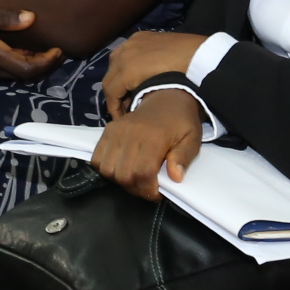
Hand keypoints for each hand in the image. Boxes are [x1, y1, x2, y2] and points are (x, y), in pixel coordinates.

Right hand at [0, 0, 63, 82]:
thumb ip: (5, 17)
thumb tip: (31, 18)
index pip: (26, 68)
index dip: (46, 63)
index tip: (58, 50)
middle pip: (25, 75)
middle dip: (45, 65)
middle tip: (60, 50)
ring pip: (18, 75)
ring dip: (35, 66)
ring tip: (50, 51)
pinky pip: (10, 72)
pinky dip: (24, 64)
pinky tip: (31, 51)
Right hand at [91, 91, 205, 200]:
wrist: (167, 96)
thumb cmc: (181, 121)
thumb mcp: (192, 138)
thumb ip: (184, 158)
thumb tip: (175, 177)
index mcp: (154, 137)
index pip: (143, 173)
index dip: (148, 190)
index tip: (156, 194)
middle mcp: (132, 134)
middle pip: (124, 175)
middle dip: (135, 188)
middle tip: (146, 187)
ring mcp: (117, 131)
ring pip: (108, 169)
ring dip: (120, 180)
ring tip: (134, 178)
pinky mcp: (108, 130)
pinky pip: (97, 158)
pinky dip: (106, 168)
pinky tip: (121, 168)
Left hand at [101, 29, 211, 116]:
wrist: (198, 56)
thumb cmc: (191, 56)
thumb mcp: (168, 55)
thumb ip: (156, 62)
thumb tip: (154, 75)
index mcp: (138, 39)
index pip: (121, 61)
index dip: (123, 80)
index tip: (129, 96)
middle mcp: (128, 46)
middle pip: (113, 71)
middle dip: (117, 90)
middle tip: (127, 106)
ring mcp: (125, 57)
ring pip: (110, 83)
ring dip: (115, 99)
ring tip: (125, 113)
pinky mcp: (126, 72)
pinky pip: (112, 93)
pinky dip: (115, 106)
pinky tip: (124, 116)